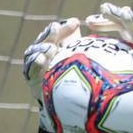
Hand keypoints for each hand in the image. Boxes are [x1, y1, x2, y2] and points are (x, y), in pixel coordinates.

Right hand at [22, 18, 81, 132]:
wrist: (72, 110)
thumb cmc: (82, 85)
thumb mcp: (86, 65)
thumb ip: (89, 49)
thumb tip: (101, 33)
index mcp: (58, 48)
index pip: (60, 34)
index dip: (66, 28)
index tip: (76, 22)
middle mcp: (45, 55)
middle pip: (46, 40)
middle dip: (51, 33)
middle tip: (57, 27)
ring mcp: (36, 66)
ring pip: (35, 52)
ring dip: (42, 47)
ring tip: (51, 47)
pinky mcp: (32, 79)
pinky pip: (31, 69)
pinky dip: (35, 63)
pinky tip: (42, 59)